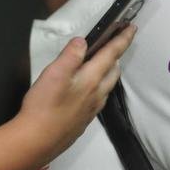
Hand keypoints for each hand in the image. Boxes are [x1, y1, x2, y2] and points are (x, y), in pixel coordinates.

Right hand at [17, 26, 135, 162]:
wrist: (37, 141)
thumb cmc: (44, 106)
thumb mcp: (55, 73)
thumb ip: (71, 55)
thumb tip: (83, 41)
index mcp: (91, 79)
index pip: (112, 54)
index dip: (122, 39)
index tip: (132, 28)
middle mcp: (96, 95)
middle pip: (113, 71)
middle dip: (117, 56)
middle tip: (115, 44)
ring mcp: (91, 110)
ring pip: (107, 86)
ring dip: (109, 72)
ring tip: (103, 64)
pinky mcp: (83, 121)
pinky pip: (98, 99)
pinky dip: (99, 87)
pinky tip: (88, 90)